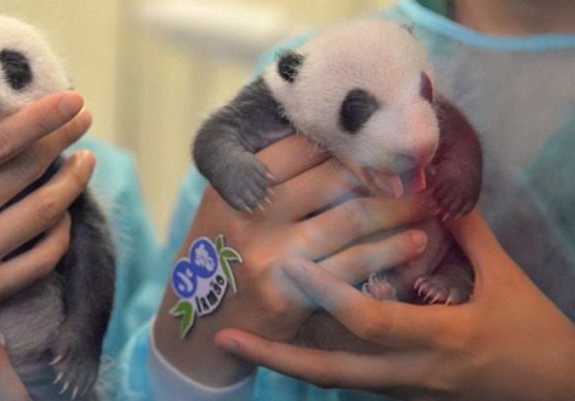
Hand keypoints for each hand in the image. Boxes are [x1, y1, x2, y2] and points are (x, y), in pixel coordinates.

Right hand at [0, 92, 93, 376]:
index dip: (40, 118)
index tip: (70, 99)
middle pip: (26, 169)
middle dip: (62, 138)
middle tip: (82, 117)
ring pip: (43, 213)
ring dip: (72, 182)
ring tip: (87, 160)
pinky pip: (40, 259)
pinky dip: (60, 234)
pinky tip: (65, 215)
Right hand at [153, 135, 430, 386]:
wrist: (199, 321)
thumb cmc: (222, 252)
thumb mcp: (227, 203)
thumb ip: (267, 173)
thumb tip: (338, 137)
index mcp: (234, 183)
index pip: (303, 146)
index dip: (349, 140)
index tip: (382, 140)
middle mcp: (249, 215)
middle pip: (334, 176)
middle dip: (384, 170)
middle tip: (418, 167)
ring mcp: (269, 256)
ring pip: (353, 218)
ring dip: (399, 208)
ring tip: (426, 202)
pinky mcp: (289, 296)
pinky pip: (354, 265)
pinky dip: (392, 251)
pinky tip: (414, 241)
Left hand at [216, 210, 574, 400]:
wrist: (551, 390)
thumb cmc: (532, 332)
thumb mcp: (505, 279)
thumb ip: (468, 232)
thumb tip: (436, 186)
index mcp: (439, 338)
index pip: (372, 320)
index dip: (331, 293)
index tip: (292, 265)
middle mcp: (409, 371)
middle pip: (329, 371)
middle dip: (275, 357)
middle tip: (225, 336)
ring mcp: (399, 386)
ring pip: (329, 378)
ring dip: (282, 362)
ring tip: (235, 343)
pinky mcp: (396, 391)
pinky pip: (343, 375)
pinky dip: (309, 358)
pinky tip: (279, 340)